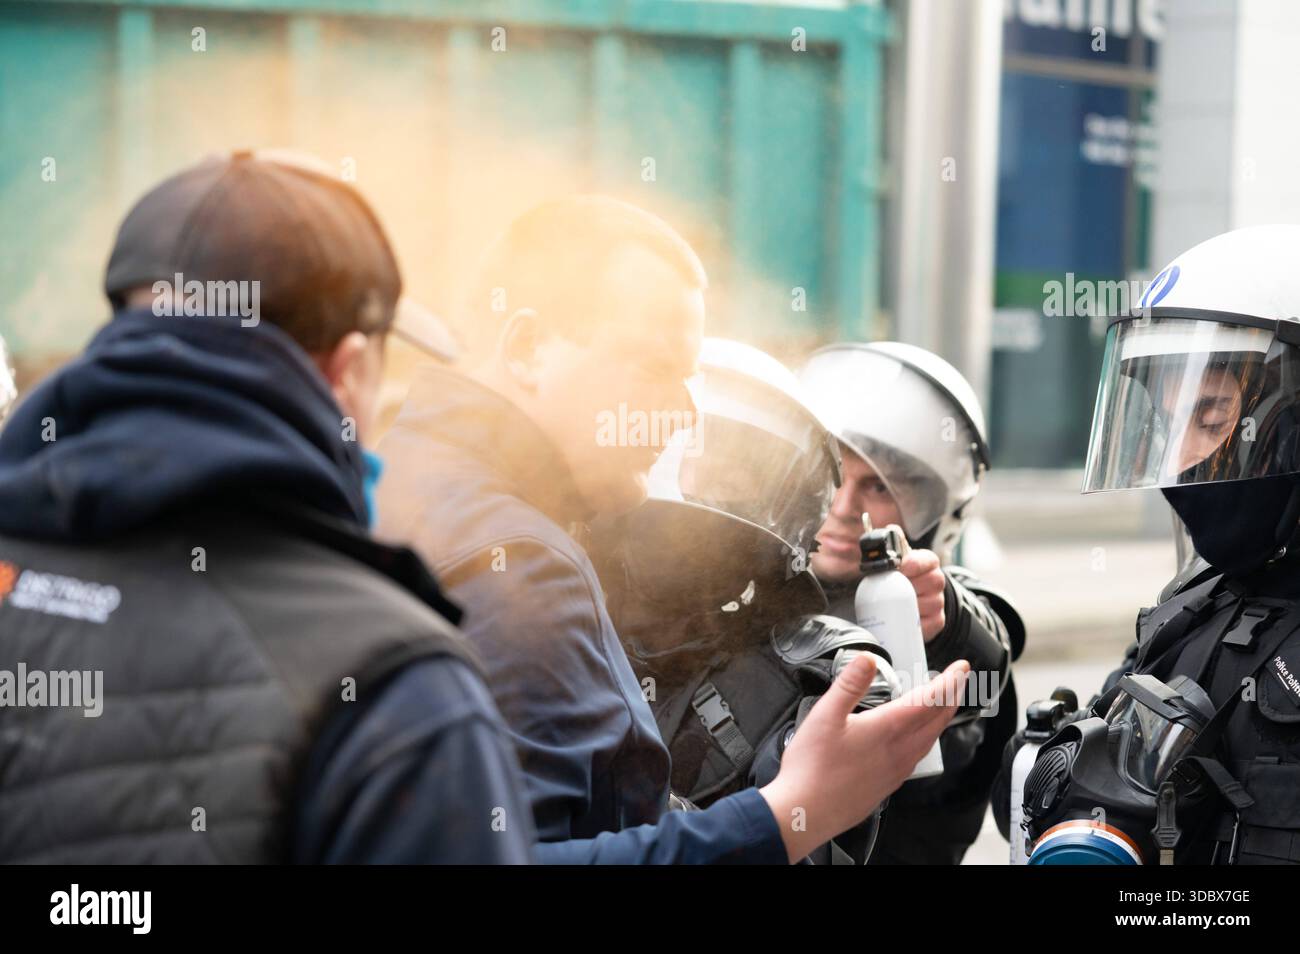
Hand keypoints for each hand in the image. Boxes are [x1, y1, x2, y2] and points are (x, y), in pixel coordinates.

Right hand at [760, 654, 969, 862]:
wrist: (806, 812)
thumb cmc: (811, 767)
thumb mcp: (825, 715)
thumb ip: (849, 684)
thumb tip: (867, 659)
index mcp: (887, 729)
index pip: (930, 700)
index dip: (949, 681)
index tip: (962, 667)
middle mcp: (899, 750)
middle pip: (938, 720)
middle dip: (952, 696)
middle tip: (958, 680)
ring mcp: (897, 770)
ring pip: (931, 739)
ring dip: (942, 718)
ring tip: (942, 705)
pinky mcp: (889, 784)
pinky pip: (919, 756)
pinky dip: (927, 738)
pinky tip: (916, 739)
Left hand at [899, 548, 945, 640]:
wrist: (911, 598)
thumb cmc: (902, 576)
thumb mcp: (898, 559)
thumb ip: (893, 544)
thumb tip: (889, 529)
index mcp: (928, 562)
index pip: (925, 560)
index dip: (913, 563)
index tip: (900, 568)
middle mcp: (936, 581)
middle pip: (929, 582)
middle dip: (908, 586)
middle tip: (890, 589)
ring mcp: (938, 602)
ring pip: (927, 603)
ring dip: (908, 605)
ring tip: (892, 605)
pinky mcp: (937, 621)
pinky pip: (926, 624)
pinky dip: (911, 624)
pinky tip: (900, 621)